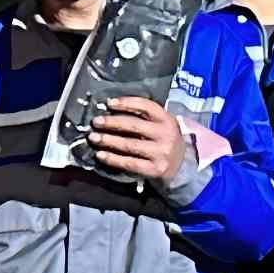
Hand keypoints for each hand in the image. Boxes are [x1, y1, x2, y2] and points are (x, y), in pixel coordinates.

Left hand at [79, 95, 194, 185]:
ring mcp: (161, 153)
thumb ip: (141, 118)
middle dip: (112, 123)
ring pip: (129, 145)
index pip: (145, 106)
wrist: (180, 167)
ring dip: (108, 140)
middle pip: (134, 125)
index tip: (109, 103)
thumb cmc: (163, 141)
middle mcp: (165, 134)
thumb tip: (109, 113)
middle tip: (95, 122)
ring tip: (93, 138)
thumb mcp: (159, 125)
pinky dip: (112, 159)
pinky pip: (129, 163)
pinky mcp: (155, 169)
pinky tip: (100, 155)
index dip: (126, 103)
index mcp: (166, 119)